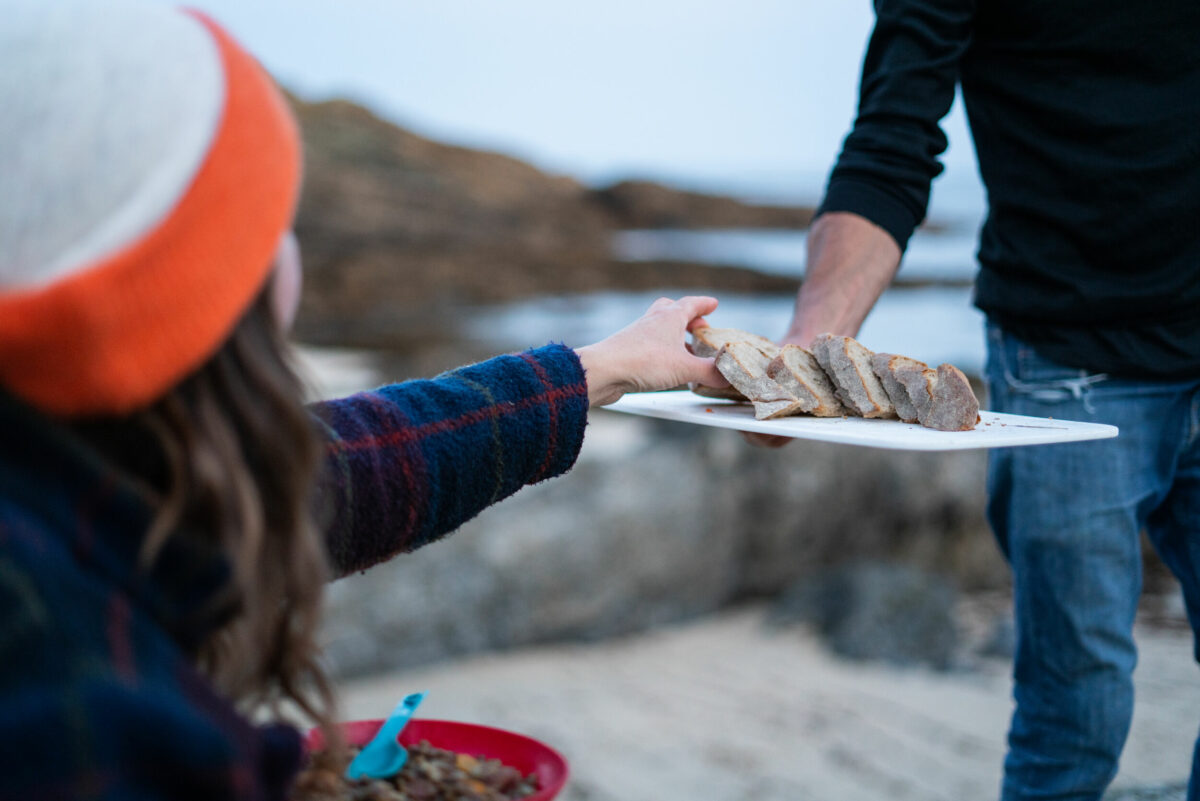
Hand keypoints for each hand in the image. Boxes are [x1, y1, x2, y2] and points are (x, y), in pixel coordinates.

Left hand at [575, 296, 728, 406]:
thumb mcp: (684, 369)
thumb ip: (709, 373)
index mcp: (669, 317)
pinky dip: (662, 350)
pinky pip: (650, 345)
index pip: (691, 304)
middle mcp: (653, 321)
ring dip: (675, 336)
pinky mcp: (628, 351)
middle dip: (688, 318)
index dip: (704, 304)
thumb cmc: (643, 362)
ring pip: (660, 329)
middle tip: (700, 328)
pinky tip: (666, 366)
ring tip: (686, 351)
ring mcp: (638, 335)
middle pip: (672, 311)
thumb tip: (729, 377)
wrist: (603, 371)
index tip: (713, 304)